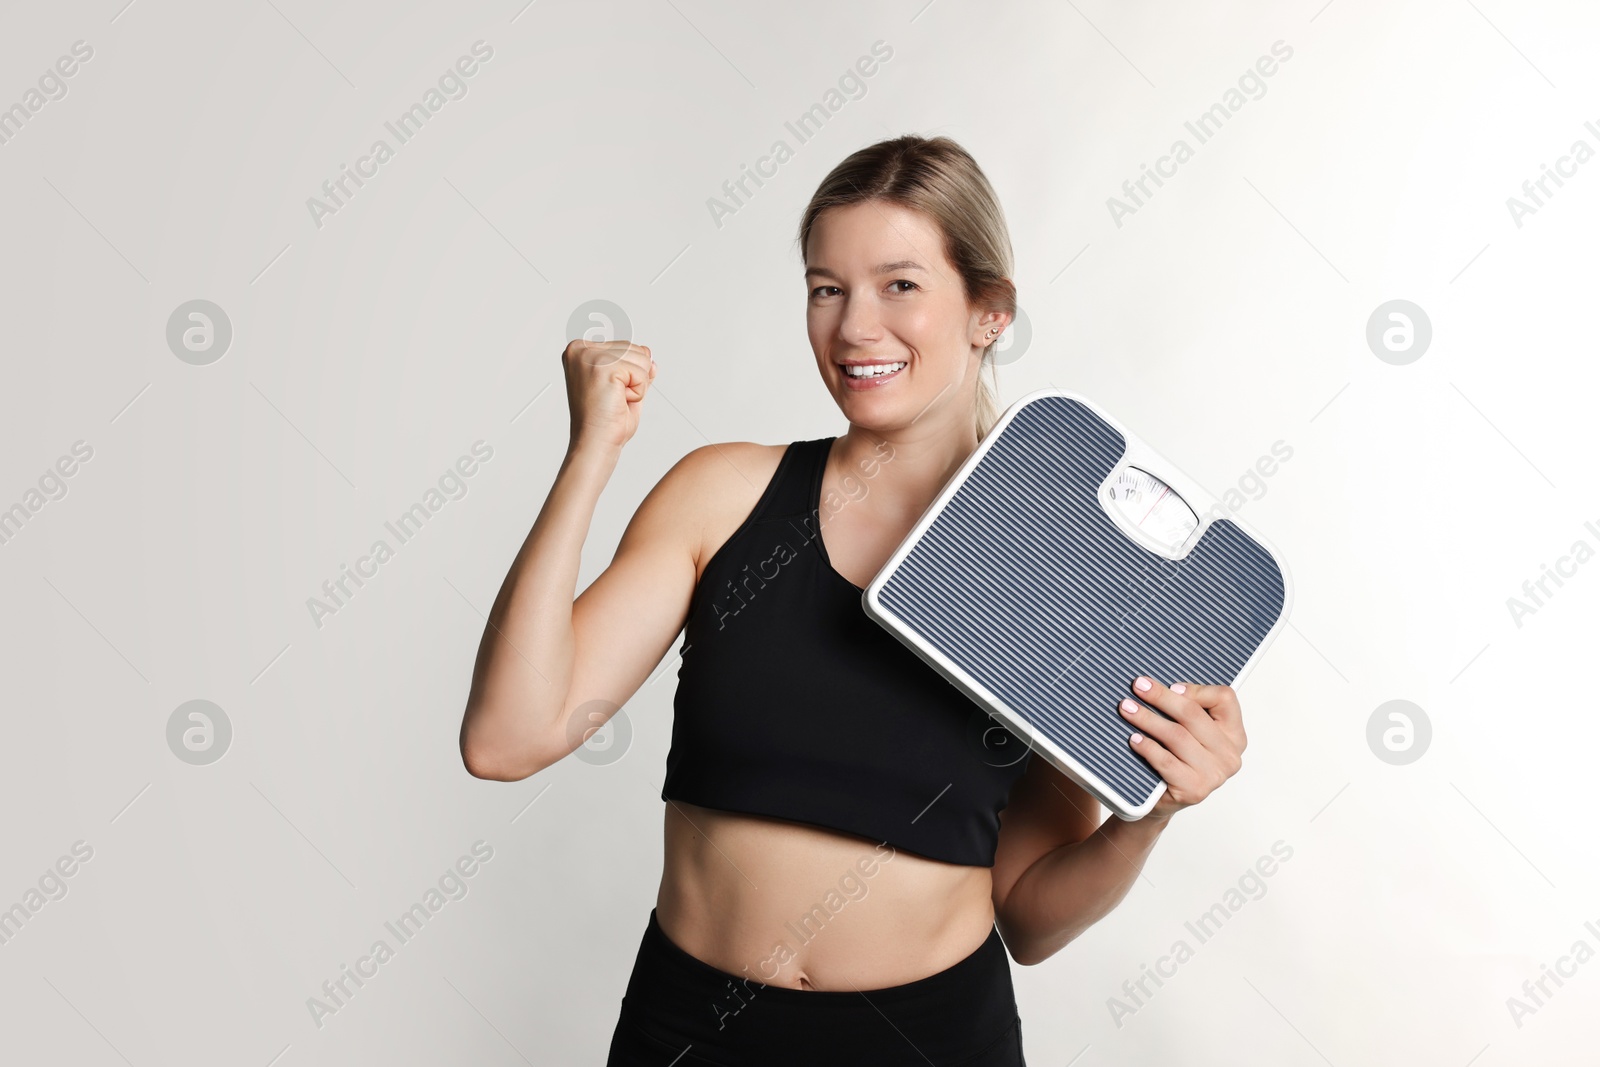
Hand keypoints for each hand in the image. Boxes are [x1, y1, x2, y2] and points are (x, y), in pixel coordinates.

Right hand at [562, 338, 655, 451]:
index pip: (625, 346)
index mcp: (580, 350)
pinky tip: (618, 401)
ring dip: (636, 385)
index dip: (628, 373)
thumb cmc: (605, 420)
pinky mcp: (603, 367)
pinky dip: (637, 392)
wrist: (595, 442)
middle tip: (613, 397)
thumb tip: (649, 352)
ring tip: (615, 399)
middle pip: (635, 348)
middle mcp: (580, 349)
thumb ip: (635, 366)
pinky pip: (642, 373)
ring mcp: (590, 356)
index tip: (608, 392)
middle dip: (634, 377)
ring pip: (642, 358)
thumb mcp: (623, 385)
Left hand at [1117, 677, 1245, 821]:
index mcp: (1234, 734)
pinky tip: (1134, 739)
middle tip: (1138, 686)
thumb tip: (1159, 686)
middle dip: (1161, 697)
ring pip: (1177, 735)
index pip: (1225, 699)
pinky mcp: (1194, 790)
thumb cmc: (1176, 758)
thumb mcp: (1189, 731)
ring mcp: (1214, 775)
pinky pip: (1166, 761)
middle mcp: (1229, 755)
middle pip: (1193, 714)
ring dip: (1148, 719)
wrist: (1163, 800)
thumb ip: (1187, 710)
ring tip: (1127, 709)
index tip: (1171, 686)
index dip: (1196, 689)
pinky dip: (1148, 747)